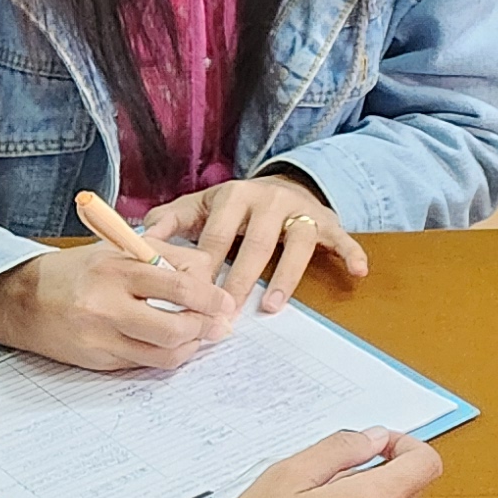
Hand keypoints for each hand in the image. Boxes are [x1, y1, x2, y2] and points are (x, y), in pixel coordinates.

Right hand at [0, 240, 242, 371]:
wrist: (21, 300)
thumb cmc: (77, 270)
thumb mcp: (117, 249)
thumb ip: (164, 256)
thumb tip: (208, 276)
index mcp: (115, 269)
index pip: (177, 285)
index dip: (210, 297)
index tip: (226, 302)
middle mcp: (107, 305)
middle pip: (174, 328)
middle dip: (206, 328)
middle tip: (220, 324)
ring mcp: (101, 338)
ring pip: (163, 354)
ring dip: (191, 347)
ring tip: (200, 335)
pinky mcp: (97, 360)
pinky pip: (144, 364)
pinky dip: (166, 356)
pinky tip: (173, 344)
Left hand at [142, 175, 367, 311]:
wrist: (282, 184)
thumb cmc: (234, 206)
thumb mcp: (199, 206)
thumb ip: (169, 221)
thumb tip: (140, 240)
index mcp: (233, 195)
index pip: (217, 235)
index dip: (206, 267)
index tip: (194, 296)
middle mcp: (269, 198)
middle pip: (256, 243)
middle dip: (241, 280)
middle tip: (228, 313)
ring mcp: (301, 210)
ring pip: (297, 243)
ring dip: (286, 277)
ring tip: (272, 307)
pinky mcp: (327, 220)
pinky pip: (342, 237)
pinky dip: (351, 253)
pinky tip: (357, 272)